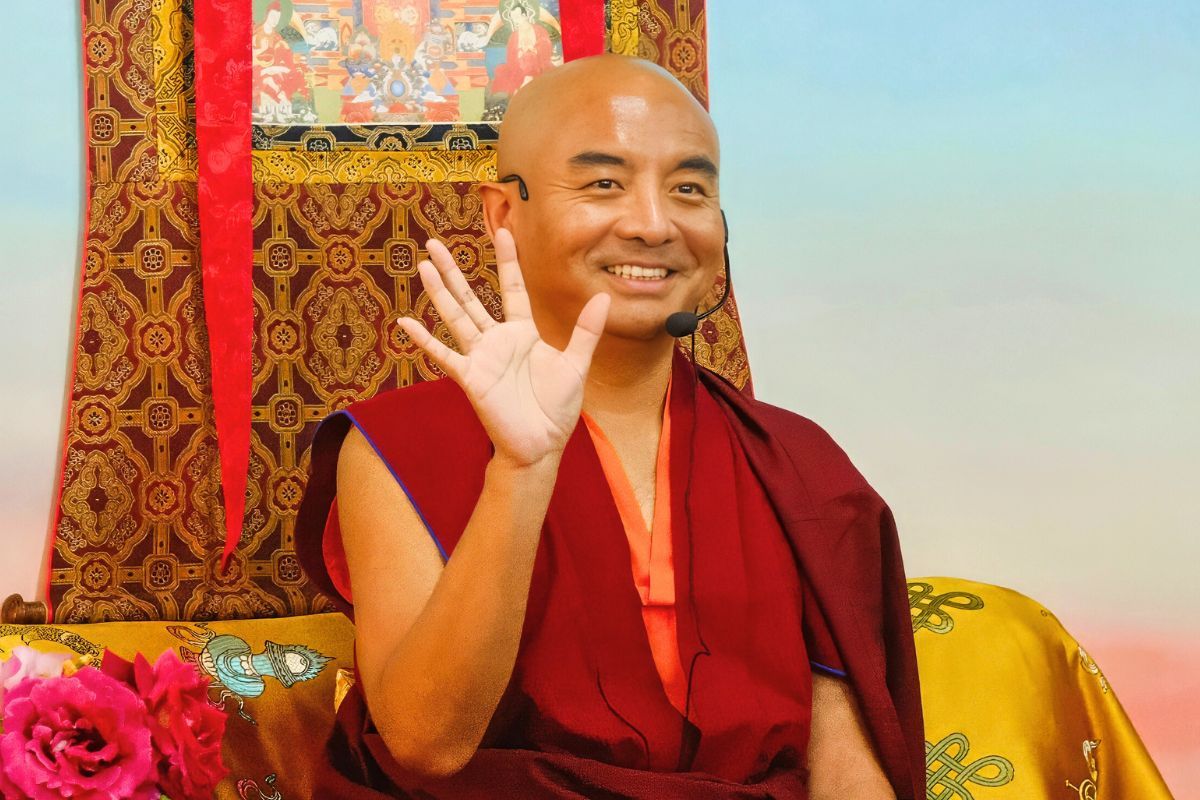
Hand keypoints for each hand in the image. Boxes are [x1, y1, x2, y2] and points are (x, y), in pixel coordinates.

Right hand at [396, 228, 610, 467]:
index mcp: (523, 333)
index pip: (512, 288)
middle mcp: (497, 340)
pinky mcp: (470, 377)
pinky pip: (444, 355)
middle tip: (434, 243)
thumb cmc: (556, 408)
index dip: (508, 260)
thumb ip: (586, 331)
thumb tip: (604, 298)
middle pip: (471, 297)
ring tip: (423, 266)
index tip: (502, 230)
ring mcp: (481, 357)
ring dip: (439, 292)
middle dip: (454, 270)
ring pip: (456, 317)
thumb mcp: (576, 364)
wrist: (542, 445)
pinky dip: (425, 340)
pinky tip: (406, 323)